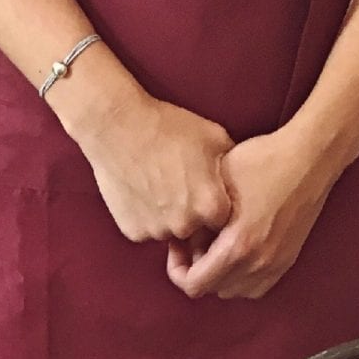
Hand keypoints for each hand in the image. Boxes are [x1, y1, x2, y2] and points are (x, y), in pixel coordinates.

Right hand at [64, 85, 233, 243]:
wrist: (118, 126)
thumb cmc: (168, 126)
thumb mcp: (214, 136)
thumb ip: (230, 165)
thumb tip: (240, 179)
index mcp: (212, 205)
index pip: (224, 220)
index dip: (216, 205)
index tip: (209, 192)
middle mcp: (187, 225)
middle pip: (197, 230)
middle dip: (193, 214)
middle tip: (180, 186)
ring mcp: (158, 231)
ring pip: (170, 231)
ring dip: (168, 217)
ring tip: (159, 185)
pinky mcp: (133, 232)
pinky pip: (146, 230)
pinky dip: (145, 216)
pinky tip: (142, 190)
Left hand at [168, 127, 340, 299]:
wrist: (310, 157)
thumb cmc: (264, 161)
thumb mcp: (218, 183)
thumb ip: (198, 220)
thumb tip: (186, 240)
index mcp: (238, 246)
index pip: (193, 285)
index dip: (177, 269)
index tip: (178, 245)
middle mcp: (258, 263)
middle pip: (213, 290)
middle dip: (198, 270)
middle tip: (197, 241)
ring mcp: (276, 265)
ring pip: (235, 292)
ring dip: (220, 276)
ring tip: (217, 246)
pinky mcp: (288, 260)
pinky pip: (256, 287)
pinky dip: (242, 277)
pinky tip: (238, 252)